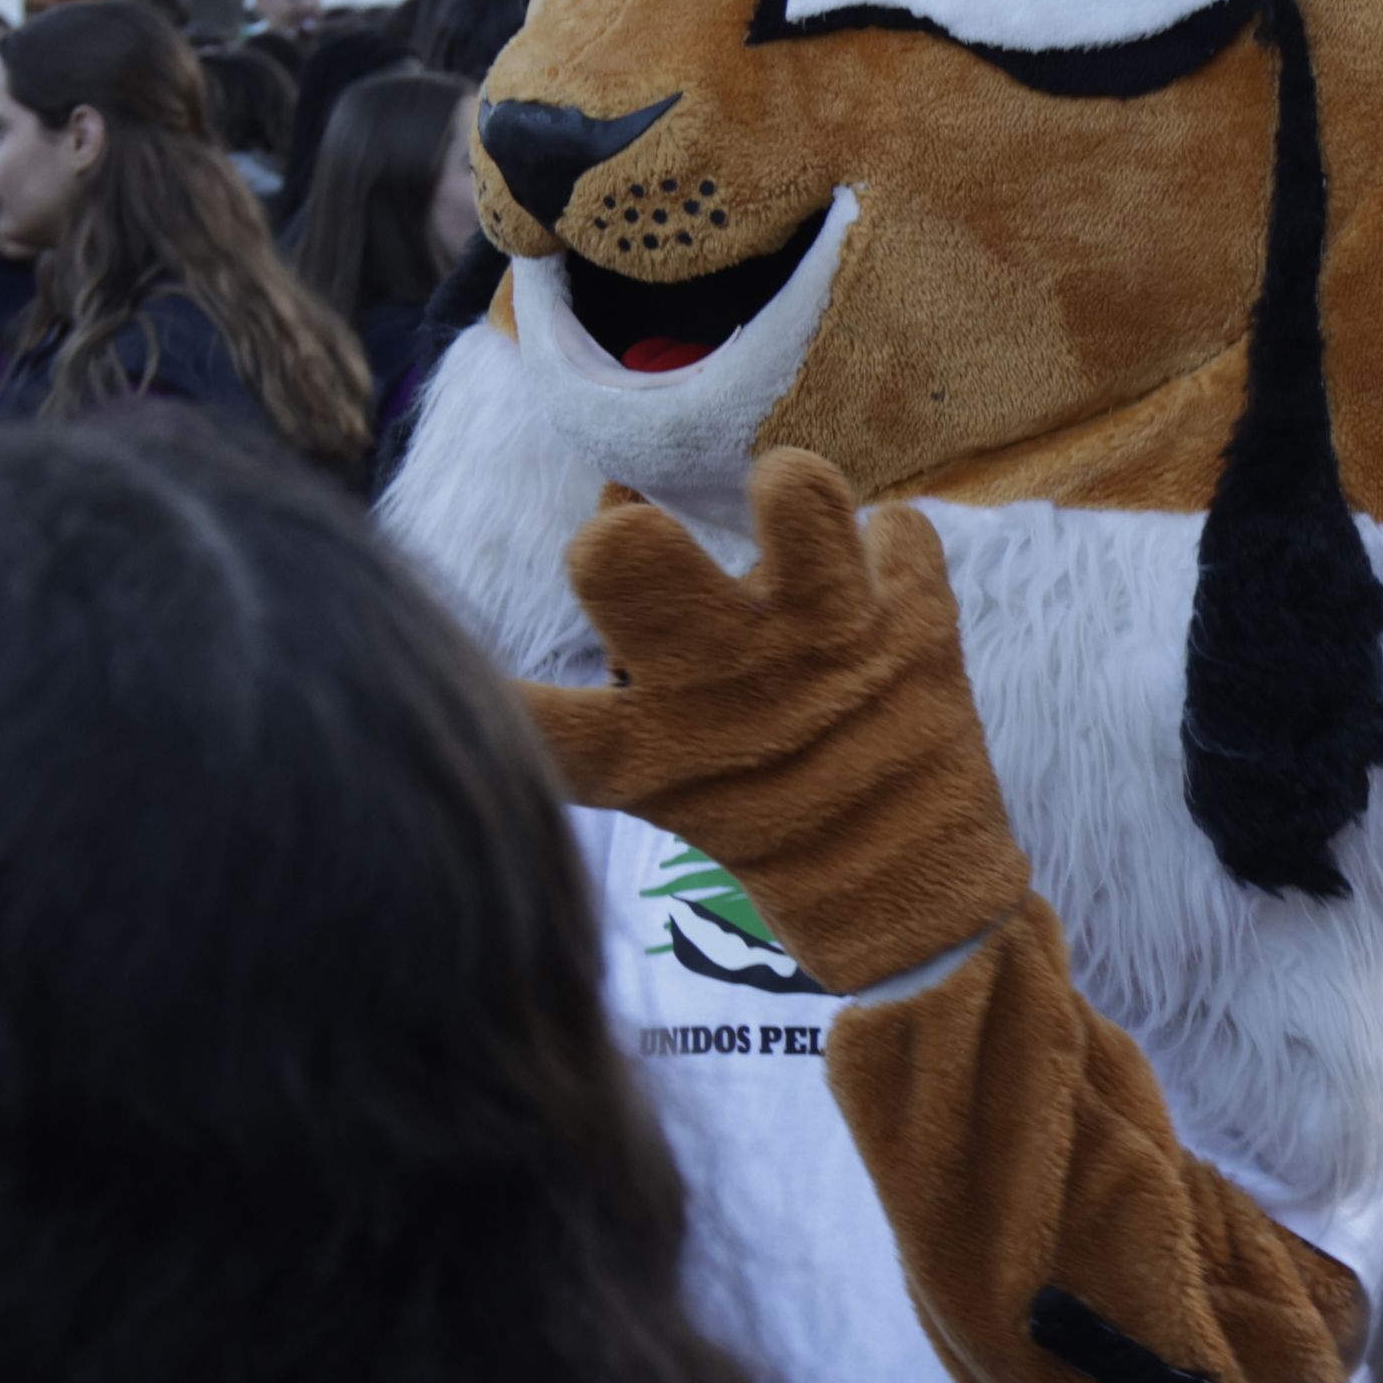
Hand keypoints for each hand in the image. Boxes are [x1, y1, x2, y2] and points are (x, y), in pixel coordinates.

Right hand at [527, 450, 1026, 994]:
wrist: (908, 895)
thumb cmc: (766, 815)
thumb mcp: (671, 771)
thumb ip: (635, 662)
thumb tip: (617, 508)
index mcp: (653, 748)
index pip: (540, 718)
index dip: (494, 688)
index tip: (463, 667)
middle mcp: (730, 688)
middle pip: (639, 572)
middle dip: (625, 542)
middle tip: (631, 532)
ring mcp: (833, 647)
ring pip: (801, 507)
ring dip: (790, 487)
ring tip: (786, 491)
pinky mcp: (918, 625)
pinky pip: (902, 533)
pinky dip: (892, 544)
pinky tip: (880, 579)